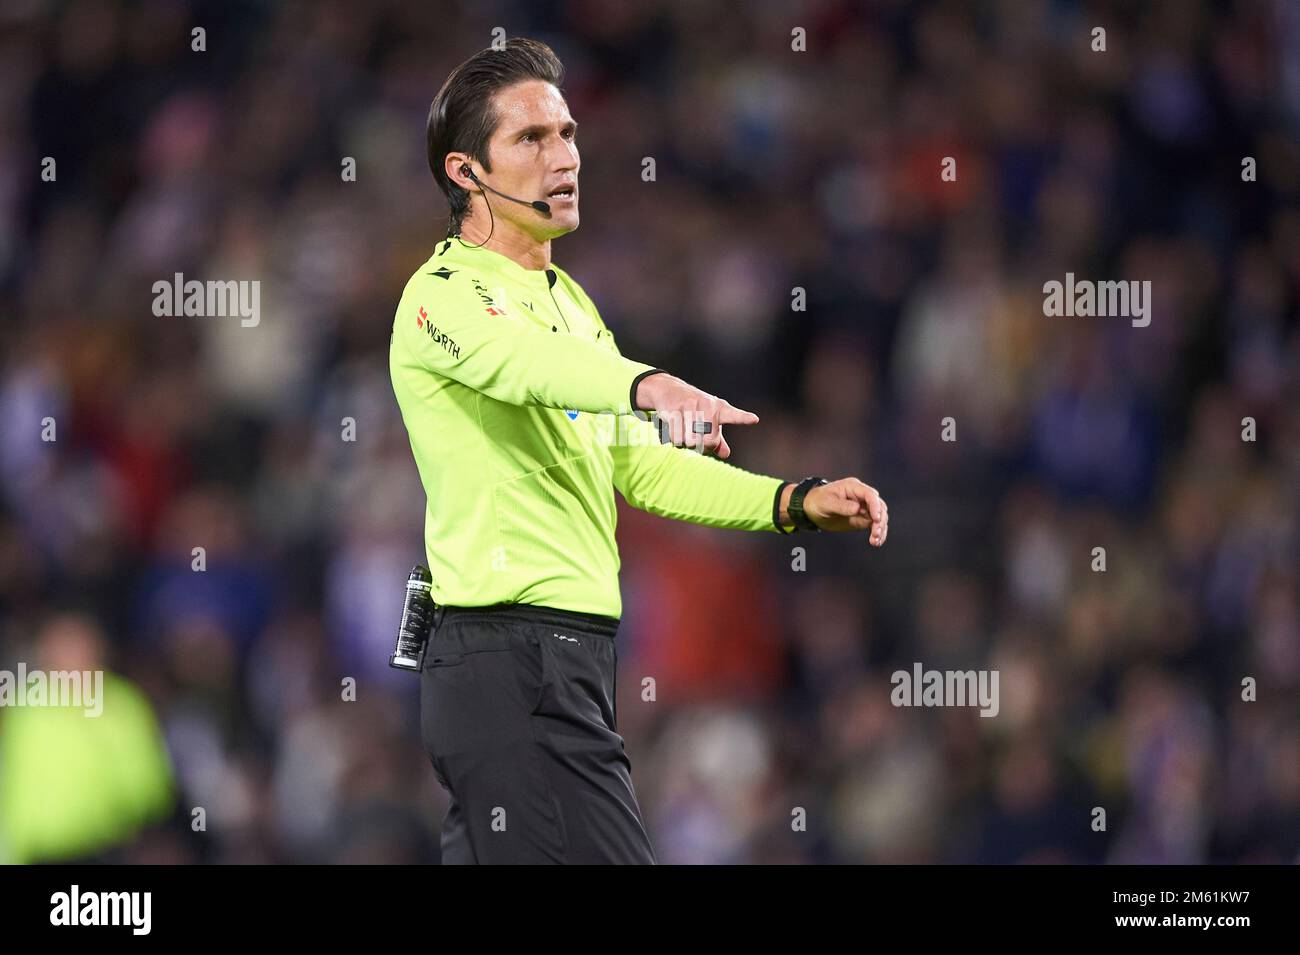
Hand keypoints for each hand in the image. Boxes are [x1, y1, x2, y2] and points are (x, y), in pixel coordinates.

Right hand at [634, 372, 758, 459]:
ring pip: (691, 441)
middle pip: (708, 441)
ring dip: (687, 444)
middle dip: (702, 447)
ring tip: (685, 434)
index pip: (733, 415)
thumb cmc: (693, 407)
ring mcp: (691, 406)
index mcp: (719, 408)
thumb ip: (718, 439)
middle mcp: (707, 405)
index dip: (743, 418)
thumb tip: (726, 454)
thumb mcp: (708, 419)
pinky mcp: (675, 409)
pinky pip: (677, 437)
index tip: (754, 419)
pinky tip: (676, 431)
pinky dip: (676, 440)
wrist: (668, 389)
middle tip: (697, 442)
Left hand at [792, 477, 888, 543]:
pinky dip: (877, 533)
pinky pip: (874, 525)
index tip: (876, 519)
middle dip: (880, 520)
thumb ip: (842, 506)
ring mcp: (863, 508)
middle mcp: (861, 496)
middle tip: (875, 534)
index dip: (875, 506)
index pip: (870, 495)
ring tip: (875, 541)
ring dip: (880, 529)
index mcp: (853, 487)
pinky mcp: (862, 519)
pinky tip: (876, 542)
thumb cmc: (817, 501)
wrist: (811, 509)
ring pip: (879, 517)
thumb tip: (858, 509)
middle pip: (879, 506)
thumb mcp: (826, 503)